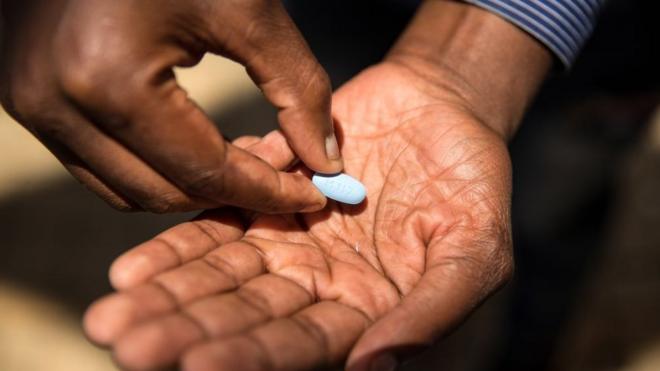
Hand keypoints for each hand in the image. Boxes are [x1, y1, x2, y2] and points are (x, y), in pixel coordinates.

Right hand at [0, 0, 340, 212]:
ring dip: (191, 186)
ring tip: (242, 158)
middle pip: (164, 193)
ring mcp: (32, 103)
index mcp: (108, 80)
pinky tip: (196, 142)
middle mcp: (55, 105)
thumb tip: (327, 160)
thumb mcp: (247, 8)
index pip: (205, 172)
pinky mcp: (28, 97)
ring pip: (128, 190)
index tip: (315, 197)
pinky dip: (154, 167)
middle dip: (233, 193)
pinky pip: (101, 164)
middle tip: (283, 171)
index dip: (268, 192)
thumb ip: (296, 87)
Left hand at [84, 62, 513, 370]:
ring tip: (115, 311)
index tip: (196, 364)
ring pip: (220, 276)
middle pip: (245, 317)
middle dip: (187, 332)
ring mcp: (289, 242)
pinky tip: (134, 267)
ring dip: (169, 295)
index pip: (302, 345)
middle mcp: (318, 286)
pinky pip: (217, 224)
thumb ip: (430, 310)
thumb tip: (374, 368)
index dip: (251, 356)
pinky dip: (178, 245)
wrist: (443, 110)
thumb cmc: (473, 184)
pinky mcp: (267, 199)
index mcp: (366, 312)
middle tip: (126, 343)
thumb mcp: (474, 250)